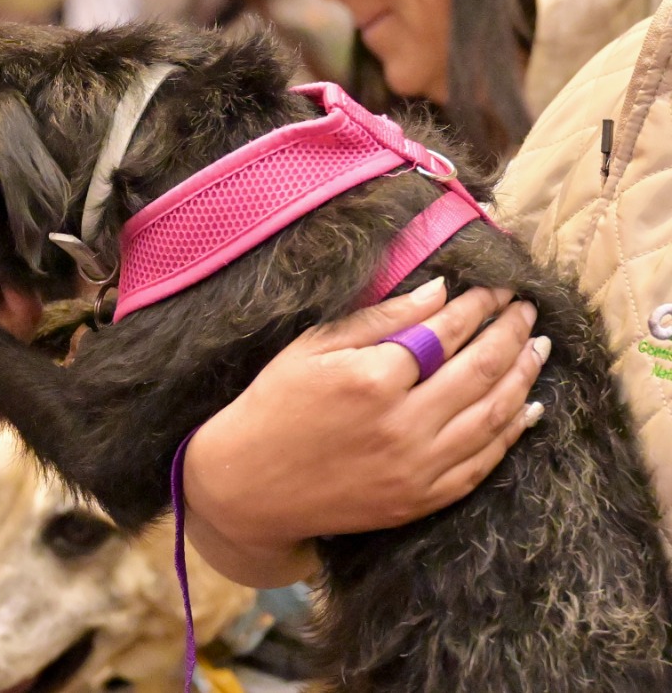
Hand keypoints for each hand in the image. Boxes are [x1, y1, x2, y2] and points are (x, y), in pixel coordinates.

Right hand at [182, 278, 544, 586]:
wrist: (250, 485)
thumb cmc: (273, 405)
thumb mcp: (312, 348)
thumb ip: (378, 319)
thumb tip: (439, 291)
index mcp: (372, 379)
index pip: (445, 331)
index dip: (478, 306)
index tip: (496, 287)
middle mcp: (403, 424)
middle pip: (480, 370)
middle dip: (510, 333)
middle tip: (527, 309)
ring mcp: (417, 468)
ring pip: (493, 416)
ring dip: (523, 377)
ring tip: (538, 348)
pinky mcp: (421, 500)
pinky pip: (483, 464)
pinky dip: (512, 433)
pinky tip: (528, 408)